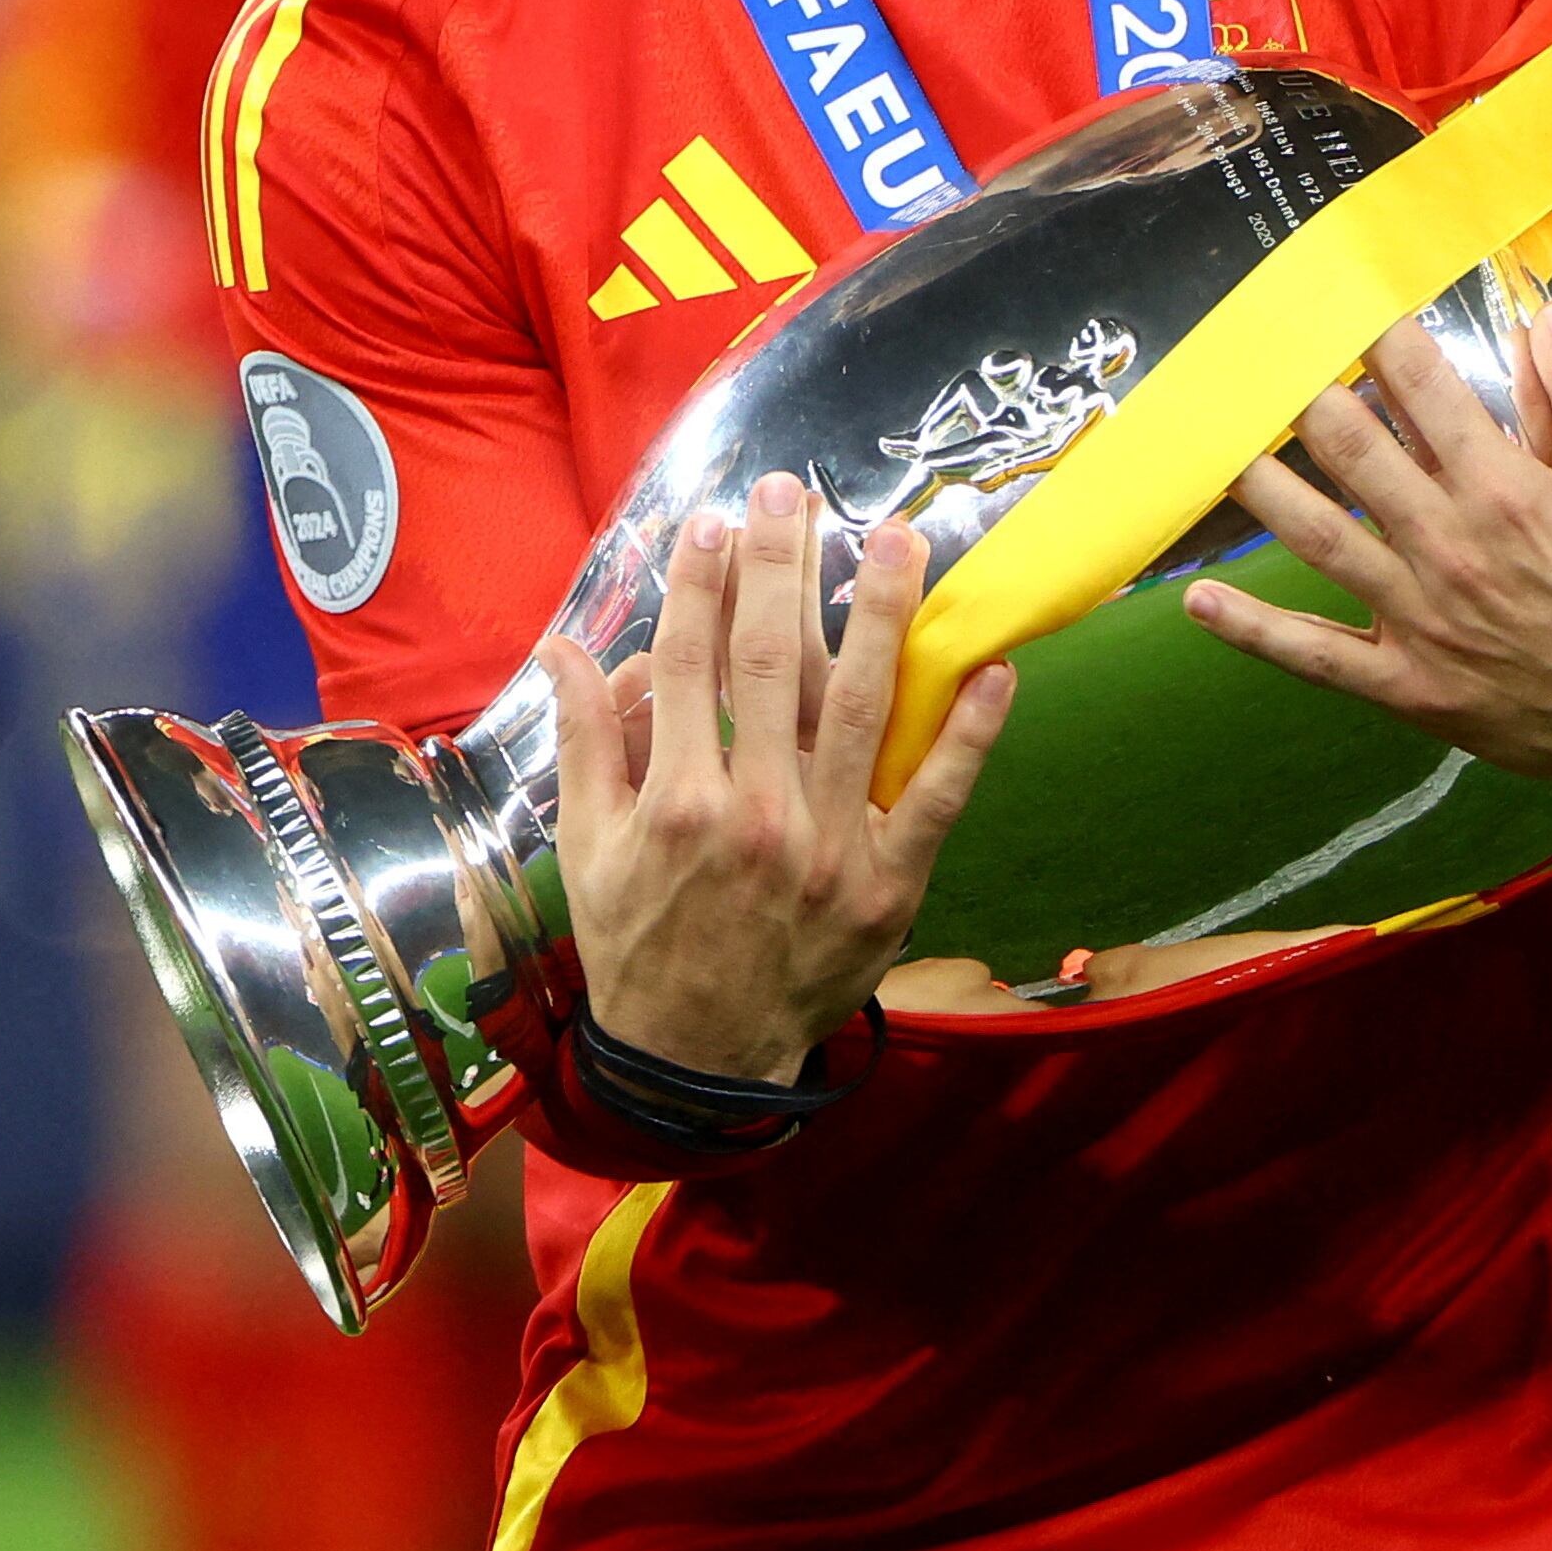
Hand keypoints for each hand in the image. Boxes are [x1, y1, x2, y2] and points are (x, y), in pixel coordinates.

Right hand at [539, 477, 1015, 1083]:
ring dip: (881, 615)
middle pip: (771, 661)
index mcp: (679, 801)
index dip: (700, 580)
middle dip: (780, 565)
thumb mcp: (587, 848)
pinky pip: (938, 797)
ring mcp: (830, 849)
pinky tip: (990, 668)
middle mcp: (756, 816)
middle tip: (794, 491)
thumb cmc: (638, 943)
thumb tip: (561, 647)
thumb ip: (583, 742)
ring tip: (898, 539)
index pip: (690, 660)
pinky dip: (968, 735)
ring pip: (861, 708)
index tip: (713, 518)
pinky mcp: (888, 886)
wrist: (698, 1058)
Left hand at [1189, 309, 1551, 810]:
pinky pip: (1315, 656)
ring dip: (1262, 487)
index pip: (1424, 388)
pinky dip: (1254, 631)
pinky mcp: (1411, 687)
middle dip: (1304, 395)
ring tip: (1214, 445)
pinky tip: (1200, 601)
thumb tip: (1546, 320)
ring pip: (1319, 537)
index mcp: (1508, 491)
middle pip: (1352, 450)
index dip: (1379, 336)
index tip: (1343, 301)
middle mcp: (1451, 547)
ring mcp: (1423, 620)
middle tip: (1266, 356)